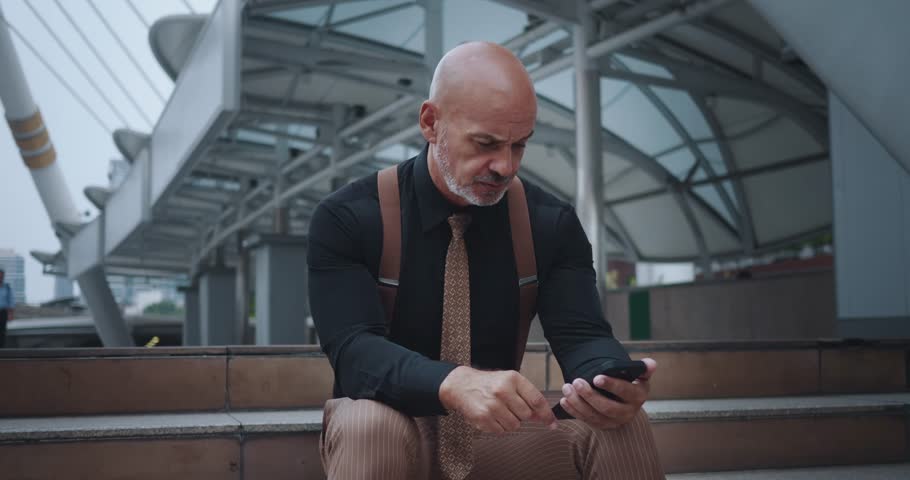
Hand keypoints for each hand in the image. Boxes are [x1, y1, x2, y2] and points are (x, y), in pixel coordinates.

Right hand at [439, 366, 556, 433]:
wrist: (462, 385)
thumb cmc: (489, 383)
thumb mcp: (510, 382)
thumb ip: (528, 397)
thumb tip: (543, 417)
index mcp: (513, 379)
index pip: (537, 400)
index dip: (547, 414)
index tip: (552, 423)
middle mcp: (502, 391)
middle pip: (527, 415)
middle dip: (523, 415)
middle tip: (511, 407)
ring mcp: (492, 406)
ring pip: (515, 425)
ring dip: (510, 421)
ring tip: (500, 410)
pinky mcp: (483, 418)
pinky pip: (501, 431)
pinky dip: (499, 426)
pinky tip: (491, 415)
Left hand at [558, 357, 656, 428]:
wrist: (622, 396)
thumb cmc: (628, 381)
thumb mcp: (638, 375)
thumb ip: (643, 368)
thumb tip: (651, 363)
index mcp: (638, 396)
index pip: (626, 391)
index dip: (612, 385)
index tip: (596, 377)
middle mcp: (628, 412)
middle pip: (607, 407)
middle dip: (590, 395)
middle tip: (576, 381)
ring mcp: (615, 422)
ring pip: (594, 416)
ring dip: (578, 403)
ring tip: (566, 387)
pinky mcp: (602, 426)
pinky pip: (586, 420)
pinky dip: (574, 411)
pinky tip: (564, 400)